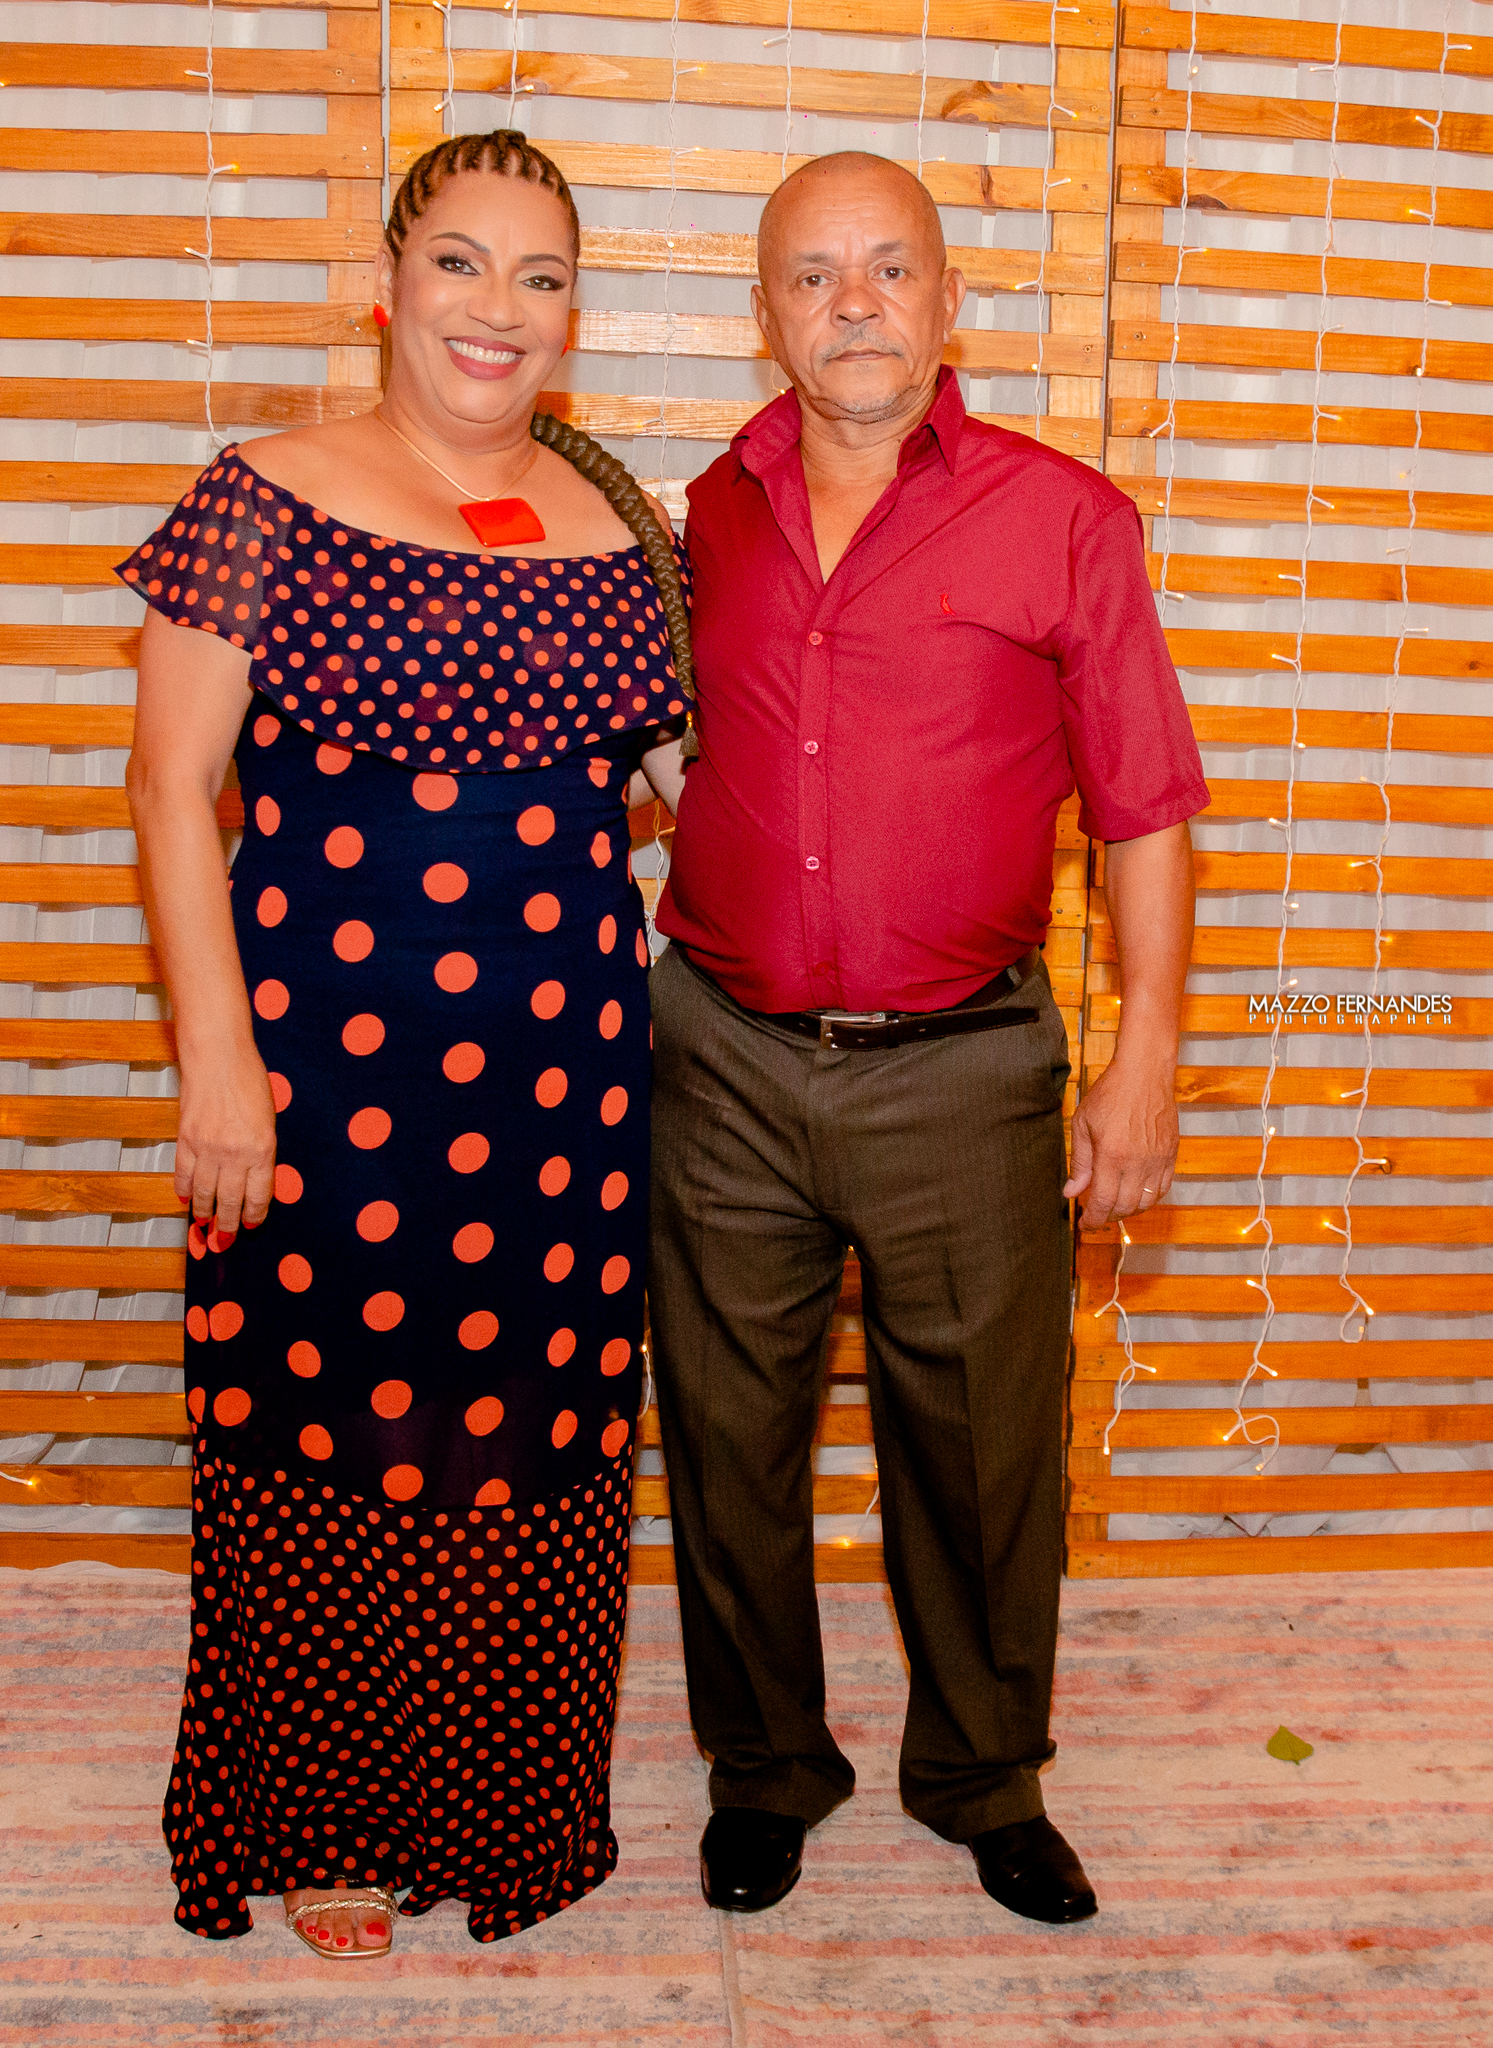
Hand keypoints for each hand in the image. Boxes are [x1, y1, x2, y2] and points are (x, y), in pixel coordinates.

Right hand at [176, 1046, 277, 1238]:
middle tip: (225, 1240)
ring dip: (204, 1212)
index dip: (254, 1215)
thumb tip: (253, 1177)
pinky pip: (183, 1174)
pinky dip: (183, 1190)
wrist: (218, 1058)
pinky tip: (185, 1199)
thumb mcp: (268, 1118)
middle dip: (228, 1225)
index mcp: (262, 1149)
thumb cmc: (249, 1081)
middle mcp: (235, 1154)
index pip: (258, 1194)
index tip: (251, 1225)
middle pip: (230, 1200)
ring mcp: (207, 1149)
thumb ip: (260, 1149)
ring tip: (204, 1225)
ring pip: (203, 1193)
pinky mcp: (186, 1140)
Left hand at [1062, 1056, 1177, 1229]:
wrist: (1144, 1073)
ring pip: (1146, 1202)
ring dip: (1128, 1210)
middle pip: (1125, 1207)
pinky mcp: (1171, 1155)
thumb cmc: (1110, 1094)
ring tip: (1114, 1205)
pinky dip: (1148, 1198)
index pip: (1103, 1202)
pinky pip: (1163, 1188)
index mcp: (1112, 1155)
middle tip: (1095, 1215)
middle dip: (1108, 1217)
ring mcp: (1158, 1159)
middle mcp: (1138, 1162)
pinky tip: (1135, 1193)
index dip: (1093, 1220)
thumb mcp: (1083, 1125)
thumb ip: (1079, 1162)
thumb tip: (1071, 1192)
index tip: (1084, 1225)